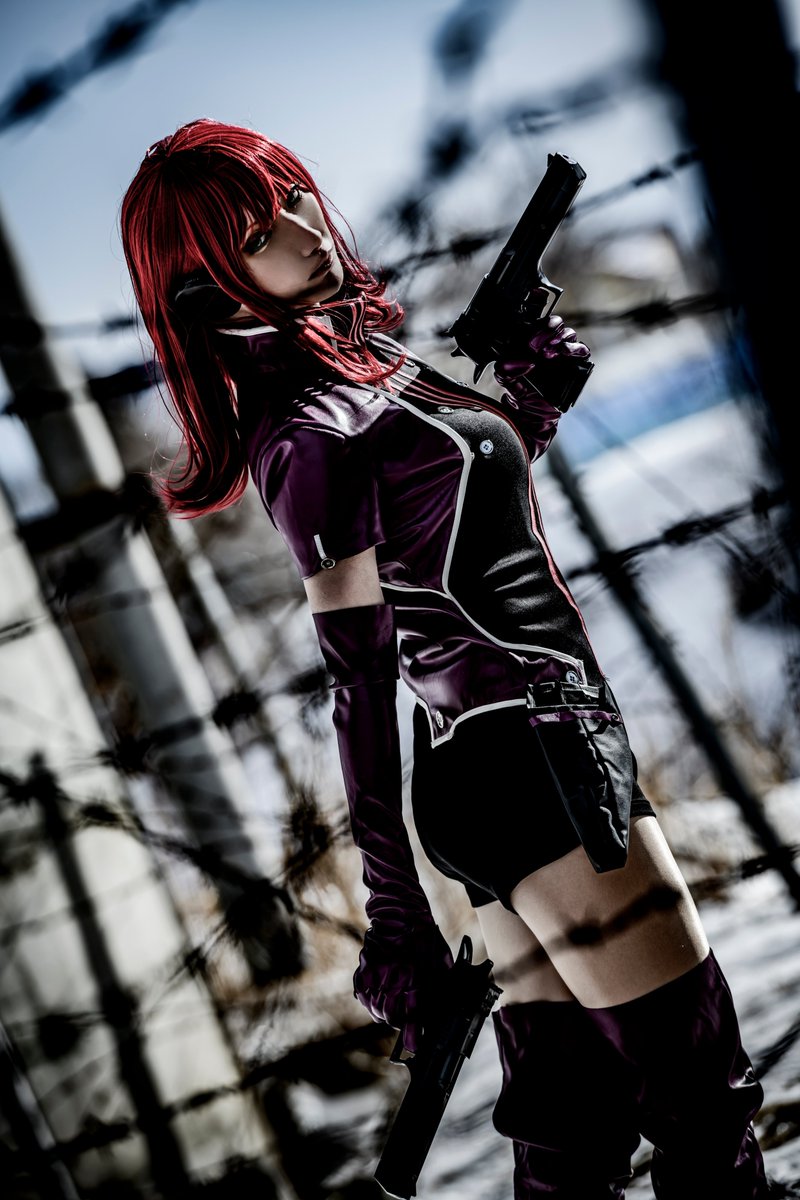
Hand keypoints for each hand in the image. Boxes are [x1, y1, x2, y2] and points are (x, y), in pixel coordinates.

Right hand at [353, 920, 454, 1052]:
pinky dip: (370, 1000)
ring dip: (384, 1013)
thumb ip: (441, 986)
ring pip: (375, 1008)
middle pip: (390, 1015)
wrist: (402, 912)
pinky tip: (377, 999)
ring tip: (392, 1010)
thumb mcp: (441, 962)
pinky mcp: (364, 969)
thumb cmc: (426, 937)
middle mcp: (393, 978)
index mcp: (414, 977)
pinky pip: (363, 995)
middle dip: (399, 1023)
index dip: (412, 1034)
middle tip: (406, 1023)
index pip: (411, 1014)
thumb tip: (442, 1008)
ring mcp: (376, 974)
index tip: (413, 1045)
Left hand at [494, 311, 592, 412]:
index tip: (527, 343)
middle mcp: (549, 344)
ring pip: (568, 332)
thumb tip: (523, 359)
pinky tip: (564, 352)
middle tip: (535, 346)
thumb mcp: (505, 377)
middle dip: (545, 330)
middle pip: (554, 323)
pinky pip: (581, 349)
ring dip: (558, 338)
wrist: (532, 411)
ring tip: (547, 353)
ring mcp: (562, 353)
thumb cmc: (520, 390)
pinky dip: (574, 348)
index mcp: (532, 341)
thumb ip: (506, 366)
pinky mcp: (575, 363)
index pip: (535, 323)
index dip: (532, 328)